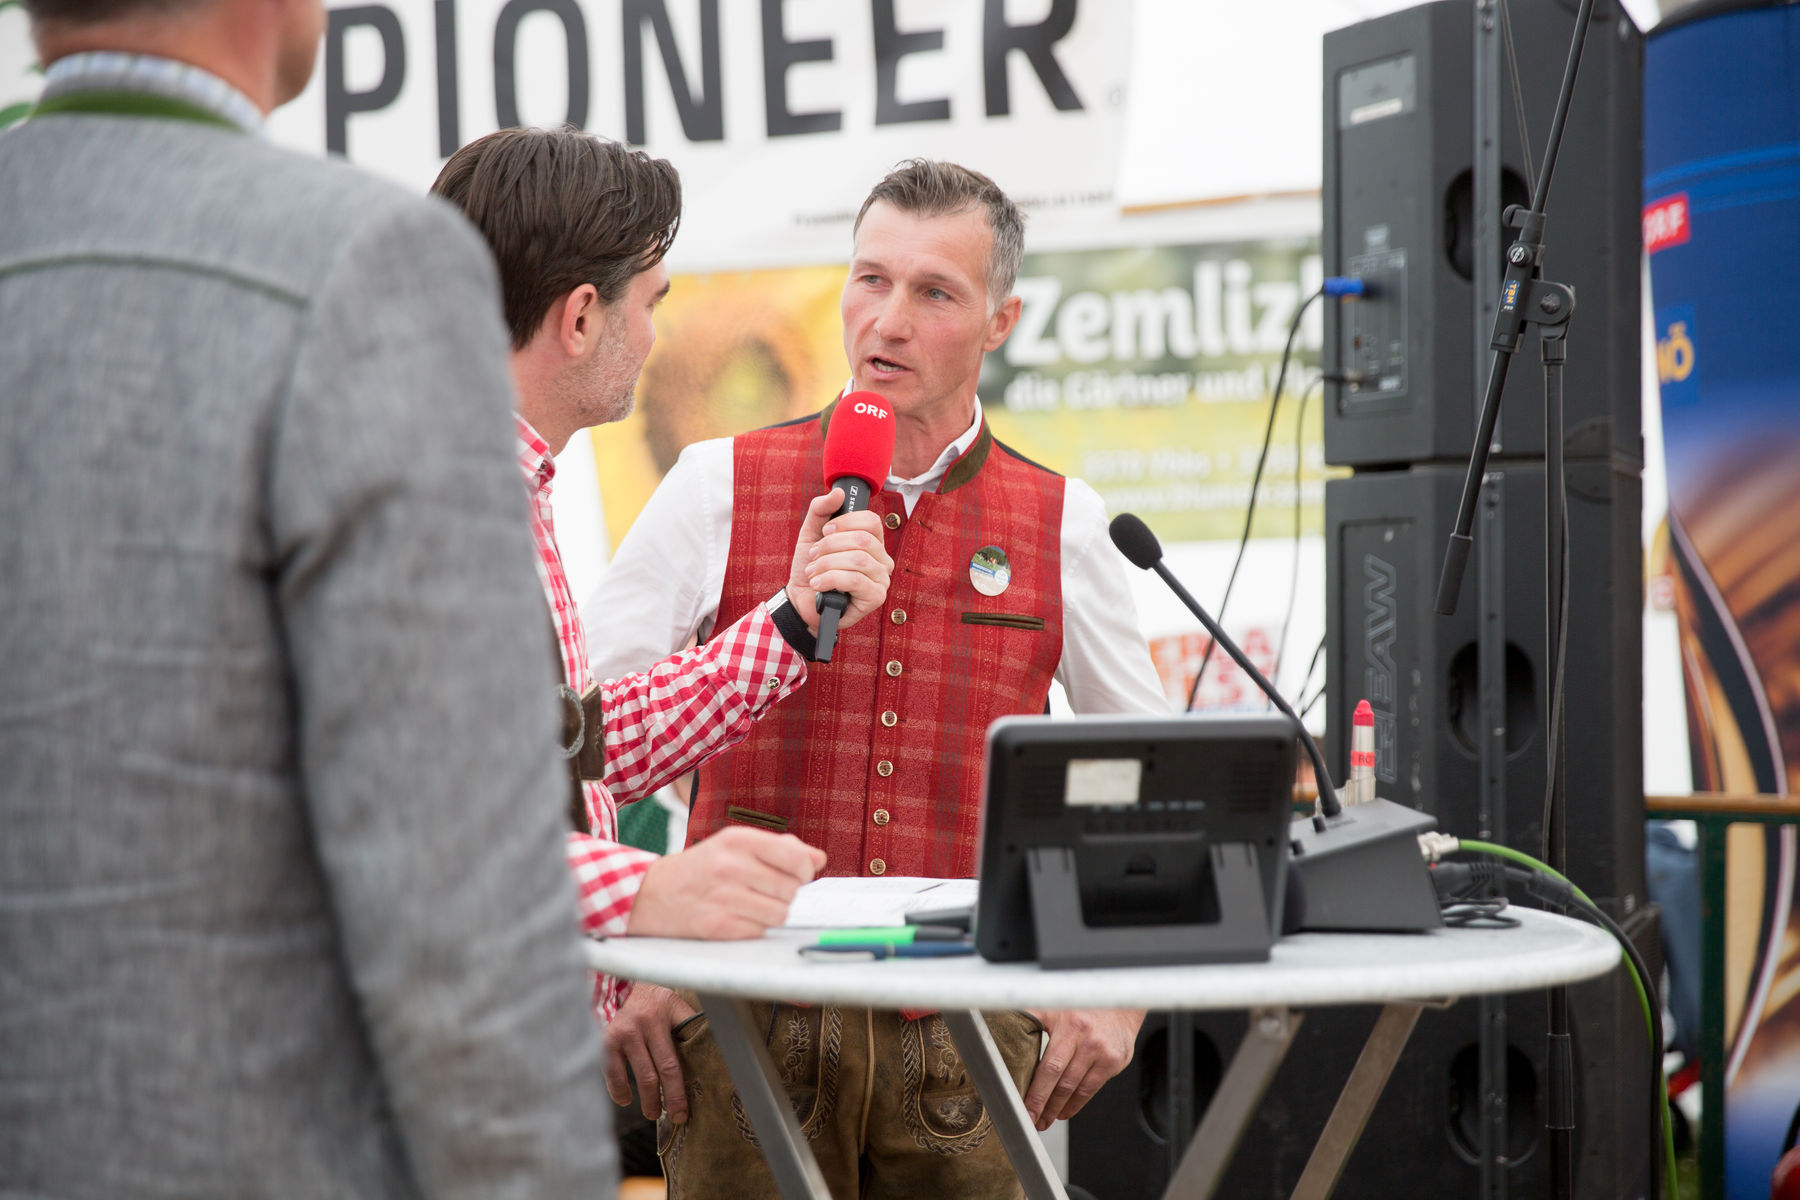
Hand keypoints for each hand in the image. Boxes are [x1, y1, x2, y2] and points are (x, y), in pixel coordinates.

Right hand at [604, 982, 697, 1121]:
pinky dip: (619, 1090)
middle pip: (657, 1073)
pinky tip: (626, 1098)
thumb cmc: (654, 1001)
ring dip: (645, 1099)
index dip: (678, 1091)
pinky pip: (612, 1073)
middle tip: (672, 1116)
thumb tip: (714, 1050)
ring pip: (638, 1076)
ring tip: (652, 1111)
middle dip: (666, 1100)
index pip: (674, 1061)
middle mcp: (642, 1025)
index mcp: (664, 1016)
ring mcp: (621, 1033)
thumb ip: (689, 1024)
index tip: (683, 1110)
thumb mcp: (675, 1005)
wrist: (622, 984)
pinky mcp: (604, 1041)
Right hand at [625, 825, 827, 939]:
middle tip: (764, 890)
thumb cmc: (700, 868)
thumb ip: (780, 848)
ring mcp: (724, 898)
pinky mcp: (718, 927)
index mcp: (738, 840)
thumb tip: (819, 859)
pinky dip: (754, 928)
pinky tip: (736, 917)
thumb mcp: (734, 845)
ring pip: (780, 914)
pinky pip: (760, 931)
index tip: (797, 875)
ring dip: (771, 913)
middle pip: (791, 890)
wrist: (650, 894)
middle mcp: (731, 866)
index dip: (804, 871)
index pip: (796, 859)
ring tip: (750, 904)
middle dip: (785, 894)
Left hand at [785, 488, 892, 634]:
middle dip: (830, 546)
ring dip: (826, 564)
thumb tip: (838, 492)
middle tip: (813, 556)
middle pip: (863, 540)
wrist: (802, 601)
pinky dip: (830, 579)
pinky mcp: (875, 597)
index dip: (845, 522)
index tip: (825, 531)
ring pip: (858, 559)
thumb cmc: (811, 568)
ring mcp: (881, 580)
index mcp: (872, 543)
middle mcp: (882, 560)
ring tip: (813, 573)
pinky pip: (854, 580)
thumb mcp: (810, 534)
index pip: (871, 521)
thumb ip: (820, 510)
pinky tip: (818, 585)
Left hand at [1021, 1008, 1144, 1128]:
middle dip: (1044, 1105)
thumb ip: (1030, 1016)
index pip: (1049, 1067)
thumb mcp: (1054, 1006)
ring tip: (1045, 1119)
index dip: (1036, 1092)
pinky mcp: (1113, 1062)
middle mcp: (1086, 1040)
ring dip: (1058, 1108)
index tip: (1025, 1109)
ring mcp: (1101, 1053)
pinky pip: (1090, 1089)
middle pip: (1061, 1081)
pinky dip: (1075, 1103)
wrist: (1116, 1002)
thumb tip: (1003, 1024)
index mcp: (1068, 1026)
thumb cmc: (1080, 1007)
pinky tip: (1064, 1111)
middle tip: (1032, 1121)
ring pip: (1075, 1088)